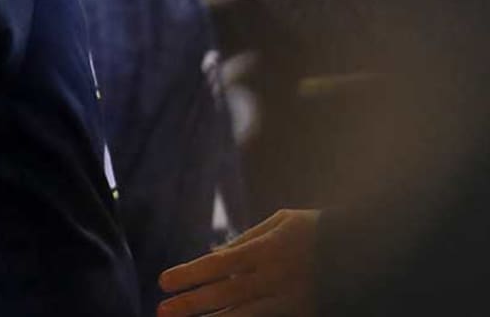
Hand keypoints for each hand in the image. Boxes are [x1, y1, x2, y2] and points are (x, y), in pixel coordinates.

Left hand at [157, 209, 320, 316]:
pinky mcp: (301, 312)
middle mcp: (274, 276)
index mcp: (266, 249)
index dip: (189, 273)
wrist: (364, 249)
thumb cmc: (316, 229)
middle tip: (163, 310)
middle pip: (224, 293)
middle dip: (191, 303)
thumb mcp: (280, 222)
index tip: (164, 281)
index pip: (218, 264)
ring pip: (243, 315)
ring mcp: (289, 298)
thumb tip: (215, 256)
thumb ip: (246, 239)